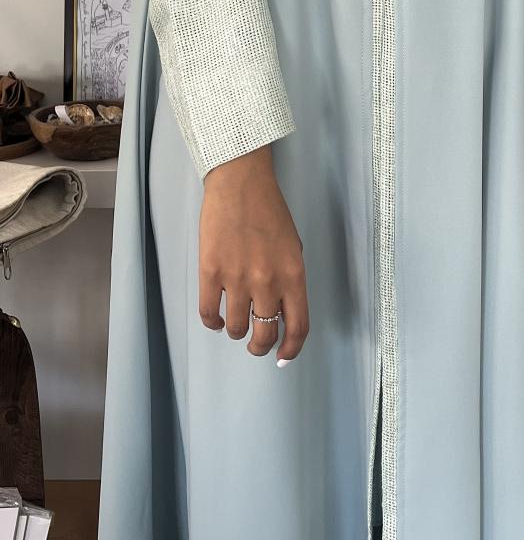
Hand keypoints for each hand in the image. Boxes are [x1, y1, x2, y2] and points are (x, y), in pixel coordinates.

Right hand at [198, 145, 308, 365]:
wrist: (240, 184)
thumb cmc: (268, 210)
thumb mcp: (292, 246)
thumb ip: (289, 279)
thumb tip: (282, 309)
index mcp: (293, 275)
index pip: (298, 326)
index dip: (291, 349)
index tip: (283, 356)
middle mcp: (268, 282)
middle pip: (264, 334)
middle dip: (260, 346)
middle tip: (256, 343)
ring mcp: (238, 278)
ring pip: (236, 328)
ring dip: (236, 332)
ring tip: (235, 323)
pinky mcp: (211, 272)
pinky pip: (209, 313)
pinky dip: (212, 323)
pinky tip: (216, 319)